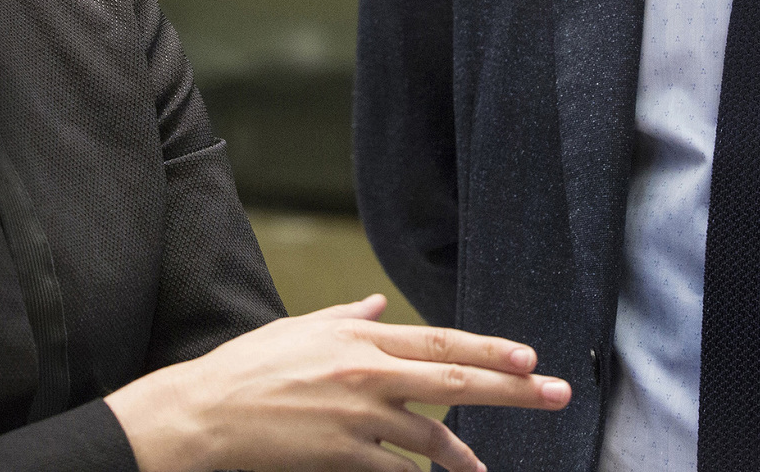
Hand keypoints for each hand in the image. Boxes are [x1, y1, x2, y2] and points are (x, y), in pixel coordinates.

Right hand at [103, 295, 570, 471]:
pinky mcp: (340, 455)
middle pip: (456, 380)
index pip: (441, 341)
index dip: (491, 348)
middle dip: (513, 388)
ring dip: (464, 456)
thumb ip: (343, 318)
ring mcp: (356, 417)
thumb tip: (374, 305)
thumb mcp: (298, 330)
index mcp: (359, 338)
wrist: (203, 413)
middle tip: (556, 393)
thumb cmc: (246, 368)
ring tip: (484, 471)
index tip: (531, 356)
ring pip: (431, 437)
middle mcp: (366, 372)